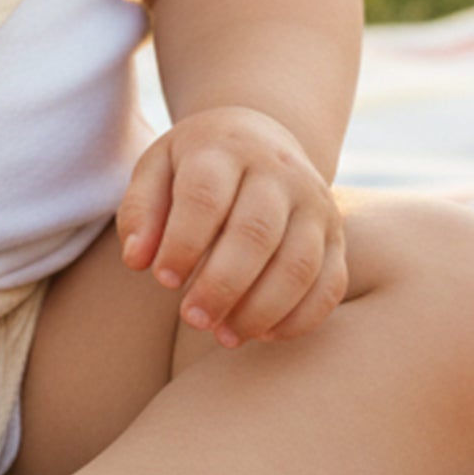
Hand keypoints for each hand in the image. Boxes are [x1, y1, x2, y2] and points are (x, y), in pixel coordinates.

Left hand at [116, 107, 347, 347]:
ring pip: (299, 264)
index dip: (183, 243)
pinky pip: (330, 284)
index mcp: (225, 149)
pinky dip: (300, 318)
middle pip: (256, 233)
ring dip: (262, 310)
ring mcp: (314, 203)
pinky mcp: (336, 235)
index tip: (163, 280)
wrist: (260, 138)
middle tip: (193, 319)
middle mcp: (278, 172)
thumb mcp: (157, 170)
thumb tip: (137, 260)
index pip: (205, 197)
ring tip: (225, 336)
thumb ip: (140, 212)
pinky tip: (264, 334)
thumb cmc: (195, 166)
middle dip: (222, 285)